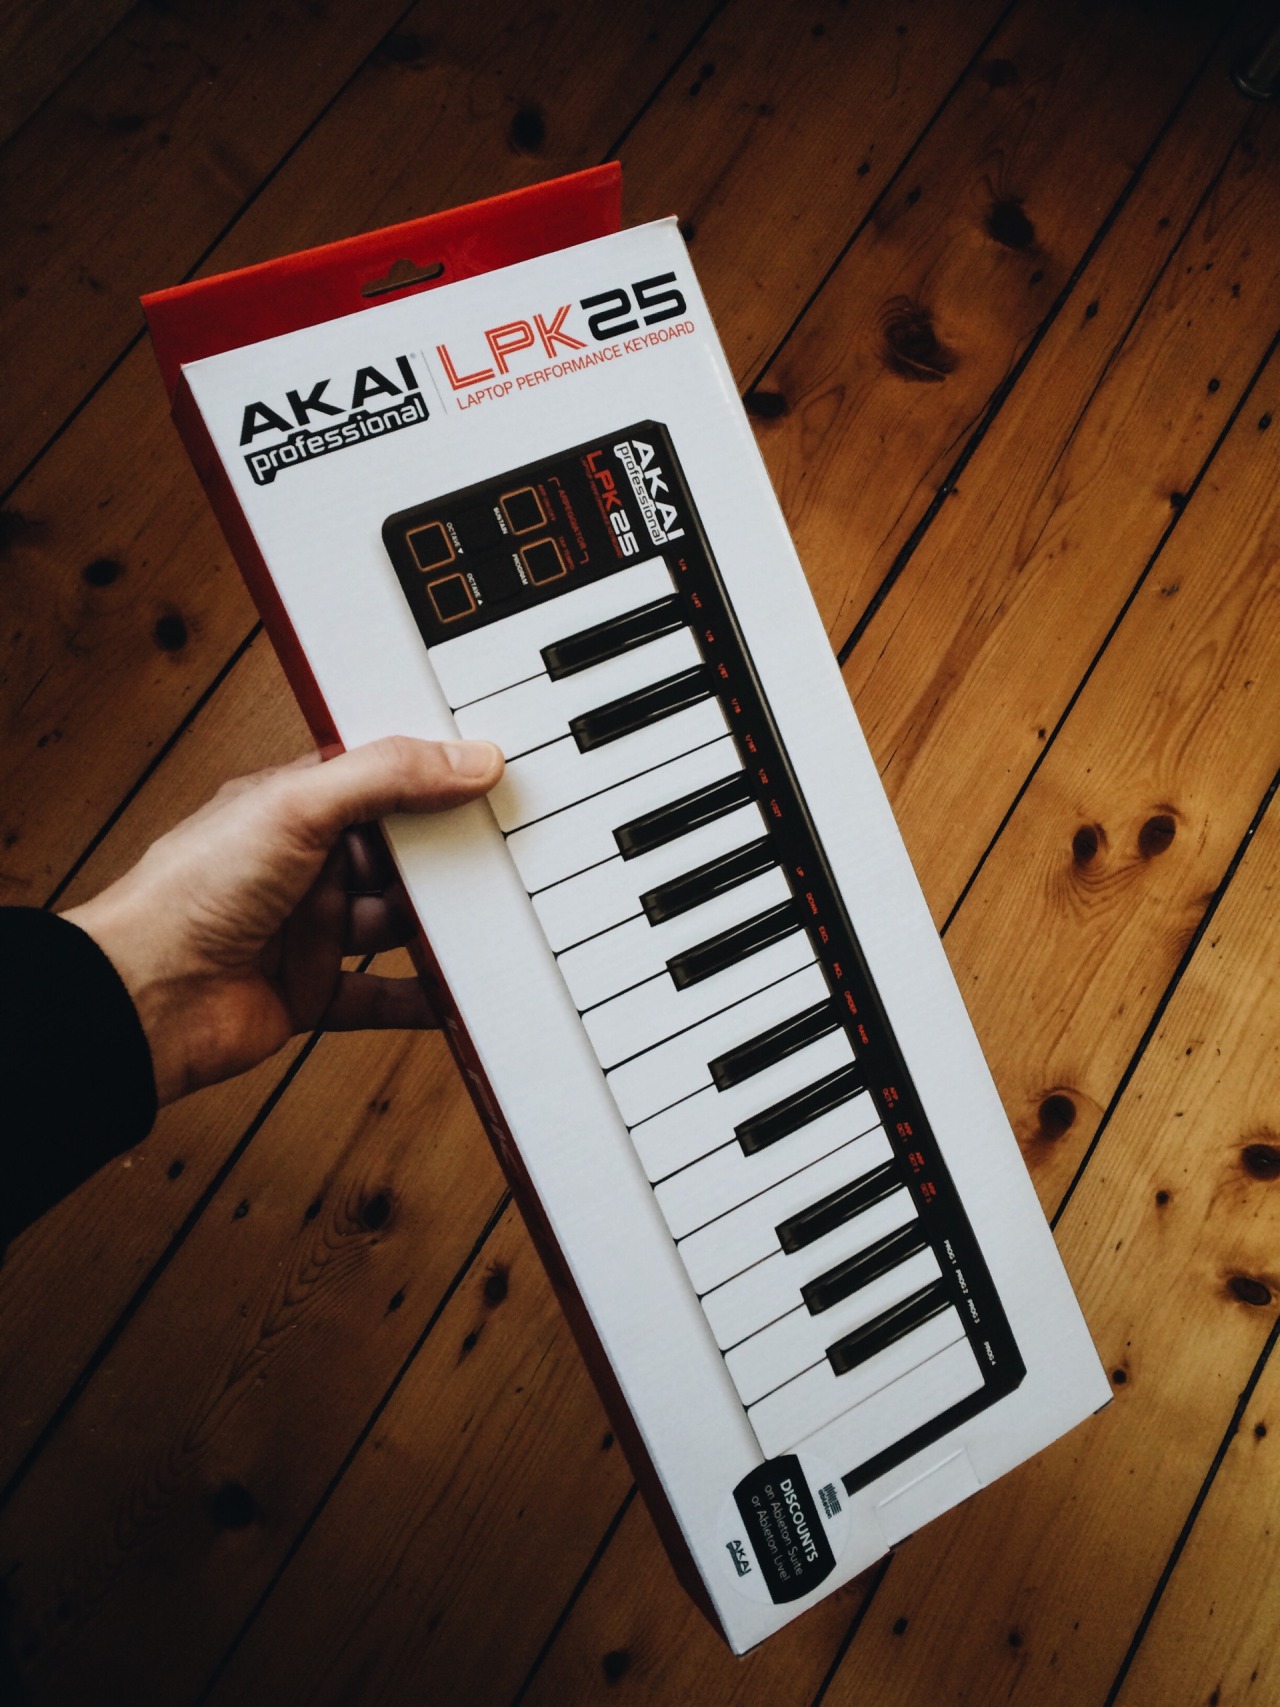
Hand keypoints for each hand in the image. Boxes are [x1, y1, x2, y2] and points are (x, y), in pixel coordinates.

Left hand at [62, 735, 503, 1104]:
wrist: (142, 1000)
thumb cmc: (188, 893)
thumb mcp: (296, 807)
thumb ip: (385, 777)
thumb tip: (468, 759)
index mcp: (293, 807)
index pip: (377, 778)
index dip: (431, 774)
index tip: (491, 774)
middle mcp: (304, 866)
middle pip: (398, 855)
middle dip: (448, 855)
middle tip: (510, 850)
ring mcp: (309, 931)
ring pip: (396, 924)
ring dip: (442, 926)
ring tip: (498, 918)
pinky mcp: (313, 992)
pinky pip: (383, 997)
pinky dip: (425, 999)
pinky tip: (462, 994)